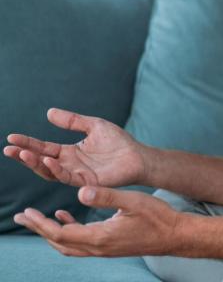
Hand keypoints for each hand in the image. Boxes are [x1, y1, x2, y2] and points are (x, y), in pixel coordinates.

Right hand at [4, 108, 147, 187]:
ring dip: (36, 163)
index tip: (11, 137)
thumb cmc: (118, 142)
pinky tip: (48, 161)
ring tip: (23, 154)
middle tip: (9, 149)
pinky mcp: (88, 182)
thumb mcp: (93, 126)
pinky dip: (57, 170)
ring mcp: (78, 175)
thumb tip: (49, 112)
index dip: (28, 143)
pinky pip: (68, 177)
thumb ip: (72, 121)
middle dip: (24, 156)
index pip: (43, 148)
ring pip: (50, 172)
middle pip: (42, 162)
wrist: (139, 156)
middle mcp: (70, 165)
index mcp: (69, 153)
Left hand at [13, 187, 182, 256]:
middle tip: (22, 216)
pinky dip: (67, 232)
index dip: (40, 223)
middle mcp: (98, 247)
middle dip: (38, 229)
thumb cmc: (158, 217)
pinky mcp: (108, 247)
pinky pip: (79, 244)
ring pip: (67, 246)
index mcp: (100, 236)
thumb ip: (106, 196)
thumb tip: (81, 192)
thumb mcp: (133, 201)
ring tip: (38, 219)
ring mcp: (103, 250)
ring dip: (50, 233)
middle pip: (58, 242)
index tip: (26, 212)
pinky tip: (66, 217)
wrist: (175, 235)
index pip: (60, 233)